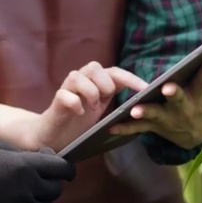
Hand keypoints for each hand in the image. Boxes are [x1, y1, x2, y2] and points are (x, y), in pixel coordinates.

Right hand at [0, 139, 75, 202]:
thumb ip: (22, 154)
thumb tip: (39, 159)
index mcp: (27, 164)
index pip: (62, 168)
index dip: (65, 168)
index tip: (62, 169)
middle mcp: (29, 187)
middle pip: (55, 189)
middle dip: (51, 183)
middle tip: (38, 181)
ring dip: (39, 202)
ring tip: (25, 197)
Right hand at [31, 61, 147, 151]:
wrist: (56, 135)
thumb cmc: (81, 122)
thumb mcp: (102, 110)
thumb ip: (116, 101)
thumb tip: (141, 100)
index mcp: (95, 82)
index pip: (115, 72)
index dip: (130, 78)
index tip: (146, 88)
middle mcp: (81, 80)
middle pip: (94, 67)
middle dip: (105, 83)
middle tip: (106, 100)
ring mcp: (67, 88)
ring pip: (78, 76)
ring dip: (90, 92)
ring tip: (93, 108)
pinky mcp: (56, 101)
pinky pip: (65, 95)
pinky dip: (75, 103)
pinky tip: (79, 113)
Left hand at [108, 50, 201, 149]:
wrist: (195, 136)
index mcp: (201, 95)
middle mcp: (185, 108)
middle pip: (180, 100)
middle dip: (175, 94)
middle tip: (168, 88)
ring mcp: (168, 119)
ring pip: (156, 115)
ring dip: (146, 112)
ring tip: (134, 110)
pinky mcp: (154, 126)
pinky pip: (138, 129)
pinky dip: (125, 128)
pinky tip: (111, 126)